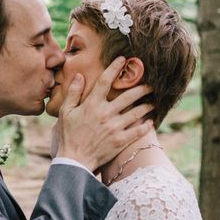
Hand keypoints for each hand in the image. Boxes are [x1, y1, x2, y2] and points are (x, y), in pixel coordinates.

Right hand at [56, 57, 153, 171]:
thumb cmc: (69, 135)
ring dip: (147, 105)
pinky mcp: (121, 140)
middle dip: (142, 88)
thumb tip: (78, 76)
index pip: (105, 81)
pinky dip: (146, 125)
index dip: (114, 68)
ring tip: (154, 101)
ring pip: (137, 112)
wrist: (75, 160)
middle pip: (129, 96)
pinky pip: (138, 131)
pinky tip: (151, 121)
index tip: (123, 59)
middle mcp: (106, 113)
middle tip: (150, 84)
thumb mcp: (66, 112)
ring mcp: (115, 127)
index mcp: (92, 104)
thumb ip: (73, 93)